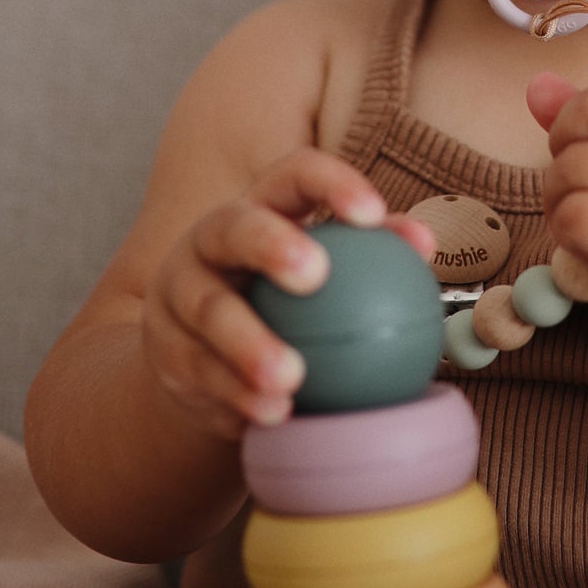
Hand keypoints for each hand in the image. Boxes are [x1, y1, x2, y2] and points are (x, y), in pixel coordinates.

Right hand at [142, 150, 433, 436]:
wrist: (204, 359)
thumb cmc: (284, 306)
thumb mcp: (322, 275)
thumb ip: (372, 256)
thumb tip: (423, 246)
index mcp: (259, 208)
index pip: (293, 175)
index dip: (331, 184)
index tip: (371, 216)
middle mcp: (209, 242)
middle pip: (233, 228)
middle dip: (271, 245)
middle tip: (315, 276)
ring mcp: (178, 295)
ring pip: (208, 311)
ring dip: (250, 344)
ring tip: (292, 377)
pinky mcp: (164, 350)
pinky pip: (199, 372)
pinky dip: (237, 394)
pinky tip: (273, 413)